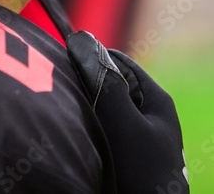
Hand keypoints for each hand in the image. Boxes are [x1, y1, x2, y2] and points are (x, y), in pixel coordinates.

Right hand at [67, 31, 188, 192]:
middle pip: (110, 88)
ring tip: (61, 114)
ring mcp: (138, 141)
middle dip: (85, 86)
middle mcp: (149, 117)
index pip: (119, 63)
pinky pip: (102, 135)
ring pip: (104, 113)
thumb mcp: (123, 123)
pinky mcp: (127, 161)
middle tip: (57, 89)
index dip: (91, 58)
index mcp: (156, 101)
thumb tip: (83, 39)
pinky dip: (87, 132)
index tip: (61, 61)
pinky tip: (72, 138)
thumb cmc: (142, 174)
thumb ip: (105, 83)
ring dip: (84, 111)